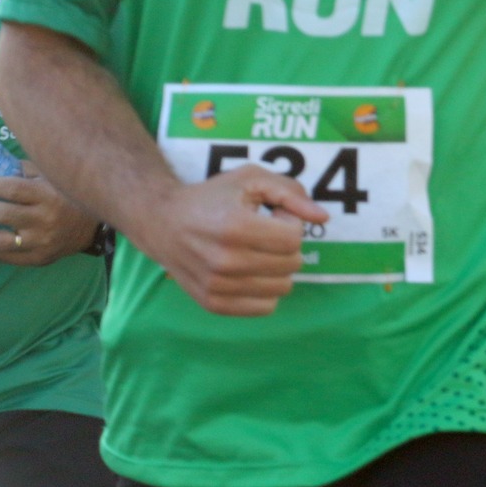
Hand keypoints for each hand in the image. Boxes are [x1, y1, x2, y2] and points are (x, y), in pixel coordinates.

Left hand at [0, 168, 99, 265]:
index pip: (13, 190)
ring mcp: (41, 242)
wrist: (93, 228)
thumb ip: (24, 171)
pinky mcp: (40, 259)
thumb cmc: (67, 196)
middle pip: (2, 214)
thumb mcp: (51, 177)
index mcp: (49, 195)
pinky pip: (8, 257)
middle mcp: (45, 220)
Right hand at [129, 167, 331, 316]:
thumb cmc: (212, 197)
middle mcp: (225, 261)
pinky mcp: (212, 303)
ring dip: (278, 268)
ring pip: (283, 288)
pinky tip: (250, 271)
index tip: (273, 216)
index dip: (291, 223)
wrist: (163, 222)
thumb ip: (291, 192)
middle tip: (264, 233)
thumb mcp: (251, 179)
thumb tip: (323, 217)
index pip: (294, 238)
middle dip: (286, 245)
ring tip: (256, 251)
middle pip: (292, 264)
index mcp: (235, 227)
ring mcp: (217, 286)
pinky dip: (266, 290)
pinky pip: (265, 308)